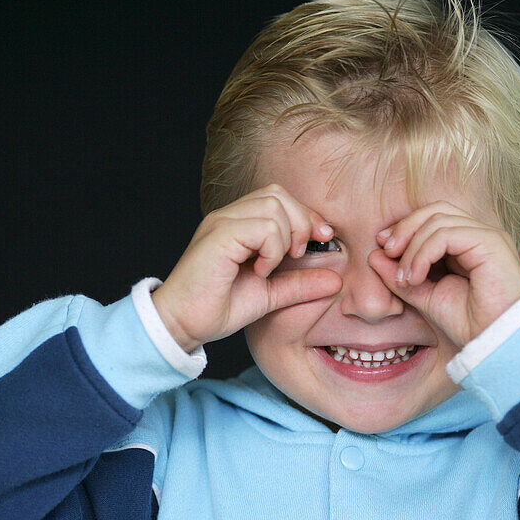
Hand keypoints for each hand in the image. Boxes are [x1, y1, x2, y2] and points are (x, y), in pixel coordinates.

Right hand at [151, 185, 342, 351]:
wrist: (182, 324)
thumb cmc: (217, 308)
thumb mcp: (269, 295)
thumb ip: (300, 283)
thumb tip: (336, 279)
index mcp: (239, 224)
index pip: (280, 198)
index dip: (306, 217)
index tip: (320, 241)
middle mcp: (228, 216)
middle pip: (279, 195)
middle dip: (300, 222)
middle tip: (296, 255)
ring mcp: (221, 223)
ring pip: (273, 205)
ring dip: (285, 237)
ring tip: (273, 266)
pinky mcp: (218, 236)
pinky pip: (261, 226)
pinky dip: (272, 248)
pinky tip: (261, 271)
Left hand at [367, 201, 519, 348]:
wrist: (493, 342)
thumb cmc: (468, 323)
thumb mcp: (424, 296)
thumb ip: (400, 275)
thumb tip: (374, 254)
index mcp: (468, 244)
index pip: (433, 217)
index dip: (405, 227)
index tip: (382, 248)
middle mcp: (480, 235)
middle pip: (435, 210)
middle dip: (405, 228)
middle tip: (386, 251)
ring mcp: (488, 236)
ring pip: (439, 220)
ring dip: (412, 248)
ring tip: (404, 278)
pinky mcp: (491, 243)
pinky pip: (447, 234)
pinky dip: (423, 253)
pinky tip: (416, 277)